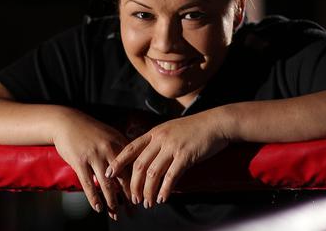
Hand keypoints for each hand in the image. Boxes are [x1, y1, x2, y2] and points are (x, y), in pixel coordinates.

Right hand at [52, 107, 130, 218]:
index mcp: (119, 142)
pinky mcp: (79, 161)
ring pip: (107, 184)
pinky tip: (98, 208)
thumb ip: (122, 149)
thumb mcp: (110, 134)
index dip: (139, 183)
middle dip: (129, 197)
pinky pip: (88, 184)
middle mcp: (109, 149)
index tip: (142, 196)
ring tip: (115, 214)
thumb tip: (134, 166)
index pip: (133, 167)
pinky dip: (94, 198)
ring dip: (112, 202)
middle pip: (123, 178)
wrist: (66, 121)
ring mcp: (94, 155)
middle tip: (133, 210)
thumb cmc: (89, 130)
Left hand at [105, 110, 229, 207]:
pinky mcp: (185, 155)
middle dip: (133, 185)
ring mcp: (172, 147)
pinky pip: (170, 176)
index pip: (130, 148)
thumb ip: (158, 141)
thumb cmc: (195, 128)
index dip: (118, 162)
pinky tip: (162, 198)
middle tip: (133, 198)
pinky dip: (164, 190)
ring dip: (147, 191)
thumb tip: (147, 159)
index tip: (109, 173)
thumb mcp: (171, 130)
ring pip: (152, 173)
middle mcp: (160, 139)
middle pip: (139, 165)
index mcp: (154, 132)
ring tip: (147, 202)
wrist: (216, 123)